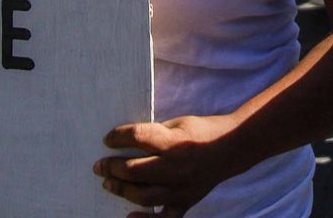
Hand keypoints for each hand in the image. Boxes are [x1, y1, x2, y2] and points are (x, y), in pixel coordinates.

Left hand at [97, 115, 248, 215]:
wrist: (233, 146)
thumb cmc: (201, 131)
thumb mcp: (178, 123)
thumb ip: (154, 134)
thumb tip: (125, 144)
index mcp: (175, 141)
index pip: (138, 136)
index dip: (117, 137)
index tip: (107, 139)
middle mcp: (177, 166)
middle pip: (135, 169)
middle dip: (112, 167)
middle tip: (99, 166)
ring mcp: (182, 187)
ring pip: (144, 195)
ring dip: (122, 190)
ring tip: (109, 183)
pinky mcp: (187, 201)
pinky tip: (130, 216)